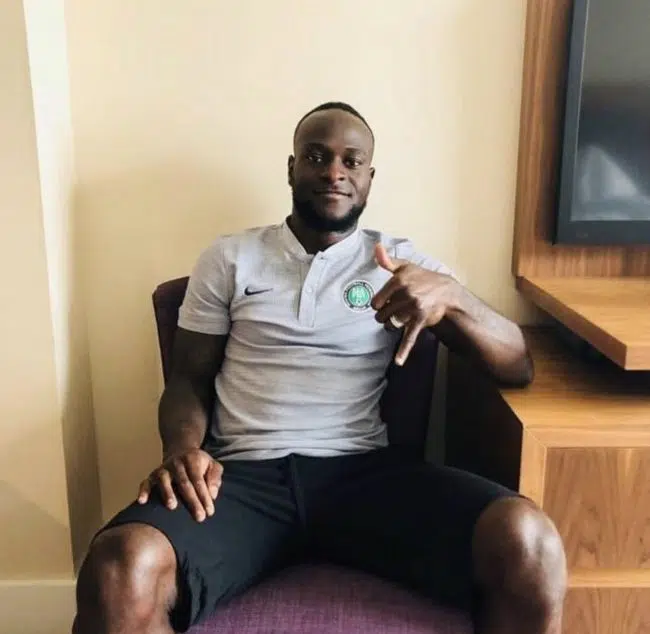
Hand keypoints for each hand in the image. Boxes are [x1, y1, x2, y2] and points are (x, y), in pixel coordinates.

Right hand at [137, 448, 222, 521]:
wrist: (181, 452)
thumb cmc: (199, 464)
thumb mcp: (212, 465)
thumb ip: (215, 477)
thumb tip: (213, 494)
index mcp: (192, 459)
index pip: (199, 480)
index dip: (204, 496)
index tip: (210, 512)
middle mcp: (177, 463)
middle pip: (184, 483)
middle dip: (192, 501)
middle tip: (199, 517)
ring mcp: (163, 469)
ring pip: (164, 481)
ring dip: (167, 493)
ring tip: (172, 506)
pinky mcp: (152, 475)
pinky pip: (146, 482)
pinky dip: (144, 491)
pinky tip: (142, 501)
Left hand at [372, 243, 456, 365]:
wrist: (447, 292)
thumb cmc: (422, 278)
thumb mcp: (405, 266)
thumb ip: (388, 260)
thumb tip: (376, 247)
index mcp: (398, 279)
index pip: (376, 301)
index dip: (380, 304)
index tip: (387, 301)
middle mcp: (406, 292)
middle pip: (381, 314)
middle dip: (386, 315)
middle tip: (396, 310)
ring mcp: (413, 307)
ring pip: (390, 324)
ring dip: (392, 325)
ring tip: (401, 318)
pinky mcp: (420, 320)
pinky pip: (409, 337)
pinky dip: (403, 350)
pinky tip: (398, 361)